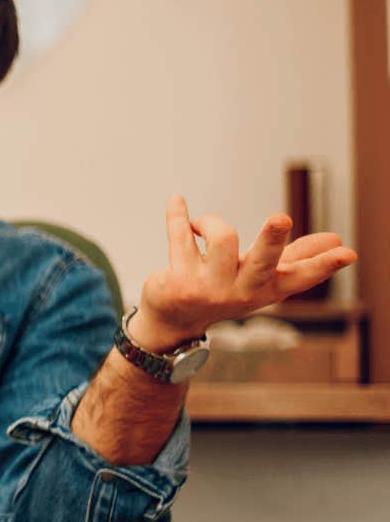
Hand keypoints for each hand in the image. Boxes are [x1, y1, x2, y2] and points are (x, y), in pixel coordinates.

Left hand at [135, 196, 358, 350]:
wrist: (173, 321)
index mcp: (267, 289)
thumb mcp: (261, 279)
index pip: (301, 277)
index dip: (324, 265)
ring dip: (210, 220)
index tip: (347, 253)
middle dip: (273, 238)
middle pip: (263, 260)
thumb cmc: (223, 290)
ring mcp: (211, 287)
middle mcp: (242, 291)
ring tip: (201, 224)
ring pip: (223, 237)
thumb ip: (296, 259)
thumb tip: (338, 242)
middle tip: (281, 218)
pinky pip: (181, 236)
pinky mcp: (181, 280)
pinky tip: (177, 200)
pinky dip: (178, 214)